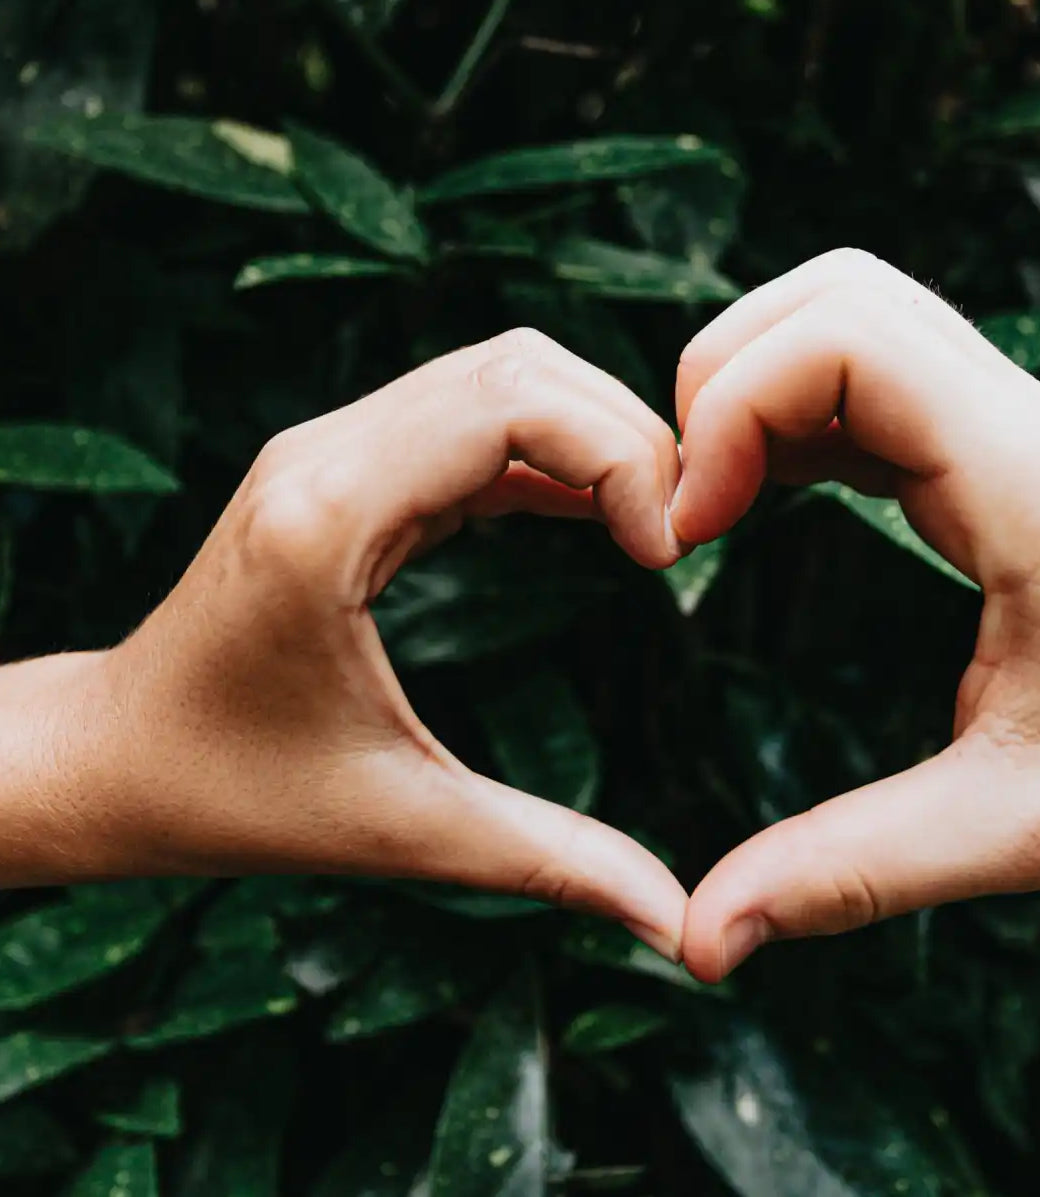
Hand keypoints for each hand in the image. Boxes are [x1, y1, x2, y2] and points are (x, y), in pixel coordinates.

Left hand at [11, 330, 686, 958]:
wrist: (110, 759)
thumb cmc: (230, 796)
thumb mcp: (399, 830)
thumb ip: (548, 861)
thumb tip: (675, 921)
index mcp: (331, 516)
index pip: (511, 403)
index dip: (620, 456)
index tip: (666, 555)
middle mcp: (326, 454)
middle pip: (518, 367)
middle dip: (624, 434)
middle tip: (680, 535)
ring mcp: (330, 449)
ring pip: (499, 374)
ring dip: (591, 432)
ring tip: (653, 523)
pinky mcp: (343, 466)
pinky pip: (470, 417)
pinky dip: (549, 450)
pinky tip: (597, 513)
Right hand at [672, 249, 1039, 982]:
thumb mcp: (1019, 832)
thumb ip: (854, 872)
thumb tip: (706, 939)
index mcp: (1028, 487)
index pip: (848, 339)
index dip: (734, 413)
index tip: (692, 536)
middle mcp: (1018, 424)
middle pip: (833, 296)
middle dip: (723, 381)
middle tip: (691, 513)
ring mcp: (1008, 423)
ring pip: (846, 313)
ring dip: (752, 385)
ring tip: (715, 505)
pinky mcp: (992, 446)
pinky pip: (866, 375)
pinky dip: (787, 413)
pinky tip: (760, 499)